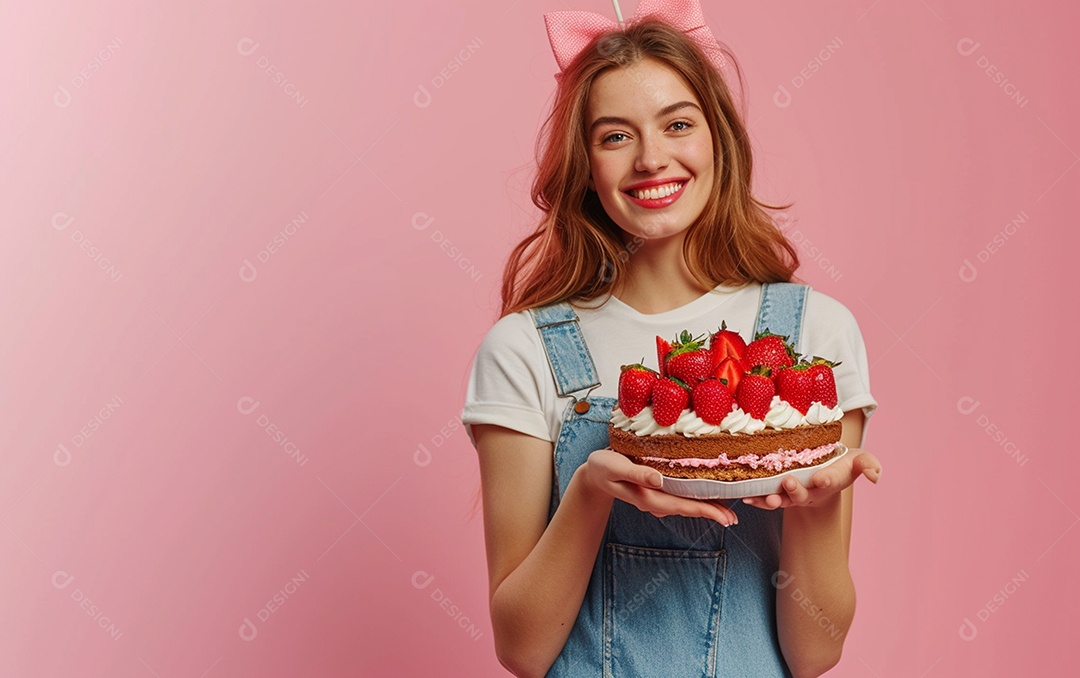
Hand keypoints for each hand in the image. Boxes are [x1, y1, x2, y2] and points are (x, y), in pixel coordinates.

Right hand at [582, 449, 737, 525]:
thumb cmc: (602, 468)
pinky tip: (705, 494)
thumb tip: (659, 478)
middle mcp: (655, 501)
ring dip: (705, 507)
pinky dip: (695, 498)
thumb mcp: (615, 467)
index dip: (706, 511)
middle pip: (688, 509)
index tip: (726, 517)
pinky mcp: (655, 491)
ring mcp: (655, 498)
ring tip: (726, 509)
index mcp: (648, 497)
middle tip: (734, 518)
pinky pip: (679, 497)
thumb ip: (636, 473)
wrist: (593, 474)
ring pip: (685, 505)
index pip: (683, 506)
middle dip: (712, 513)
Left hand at [741, 447, 881, 509]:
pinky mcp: (777, 492)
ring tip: (766, 498)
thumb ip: (868, 465)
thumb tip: (875, 475)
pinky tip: (746, 498)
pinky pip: (764, 498)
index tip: (822, 478)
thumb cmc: (841, 464)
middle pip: (801, 494)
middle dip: (795, 491)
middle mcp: (809, 490)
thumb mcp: (858, 460)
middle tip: (790, 482)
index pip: (828, 481)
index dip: (826, 480)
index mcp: (828, 481)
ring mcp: (792, 494)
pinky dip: (756, 499)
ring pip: (781, 499)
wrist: (823, 471)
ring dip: (772, 500)